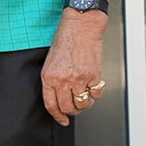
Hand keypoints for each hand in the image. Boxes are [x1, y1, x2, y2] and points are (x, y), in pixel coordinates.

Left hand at [41, 9, 107, 126]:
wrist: (81, 25)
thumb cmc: (66, 39)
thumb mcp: (51, 61)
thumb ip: (53, 80)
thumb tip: (60, 97)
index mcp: (49, 77)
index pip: (51, 104)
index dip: (57, 116)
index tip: (62, 120)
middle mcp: (62, 79)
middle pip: (68, 107)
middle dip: (72, 111)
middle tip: (75, 107)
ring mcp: (79, 79)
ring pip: (83, 104)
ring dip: (85, 103)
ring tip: (85, 95)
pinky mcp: (93, 76)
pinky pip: (96, 94)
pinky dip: (96, 93)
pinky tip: (93, 86)